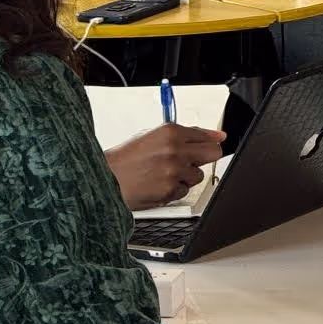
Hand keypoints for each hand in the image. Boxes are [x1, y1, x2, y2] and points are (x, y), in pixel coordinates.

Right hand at [106, 125, 227, 210]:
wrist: (104, 178)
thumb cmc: (126, 158)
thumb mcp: (154, 136)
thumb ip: (187, 134)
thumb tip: (218, 135)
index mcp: (171, 132)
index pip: (207, 137)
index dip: (208, 143)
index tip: (211, 144)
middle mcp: (175, 149)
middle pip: (213, 154)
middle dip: (204, 158)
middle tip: (190, 162)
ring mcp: (174, 170)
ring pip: (198, 176)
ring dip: (185, 177)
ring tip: (163, 174)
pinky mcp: (170, 189)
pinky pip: (184, 191)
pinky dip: (173, 190)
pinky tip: (158, 184)